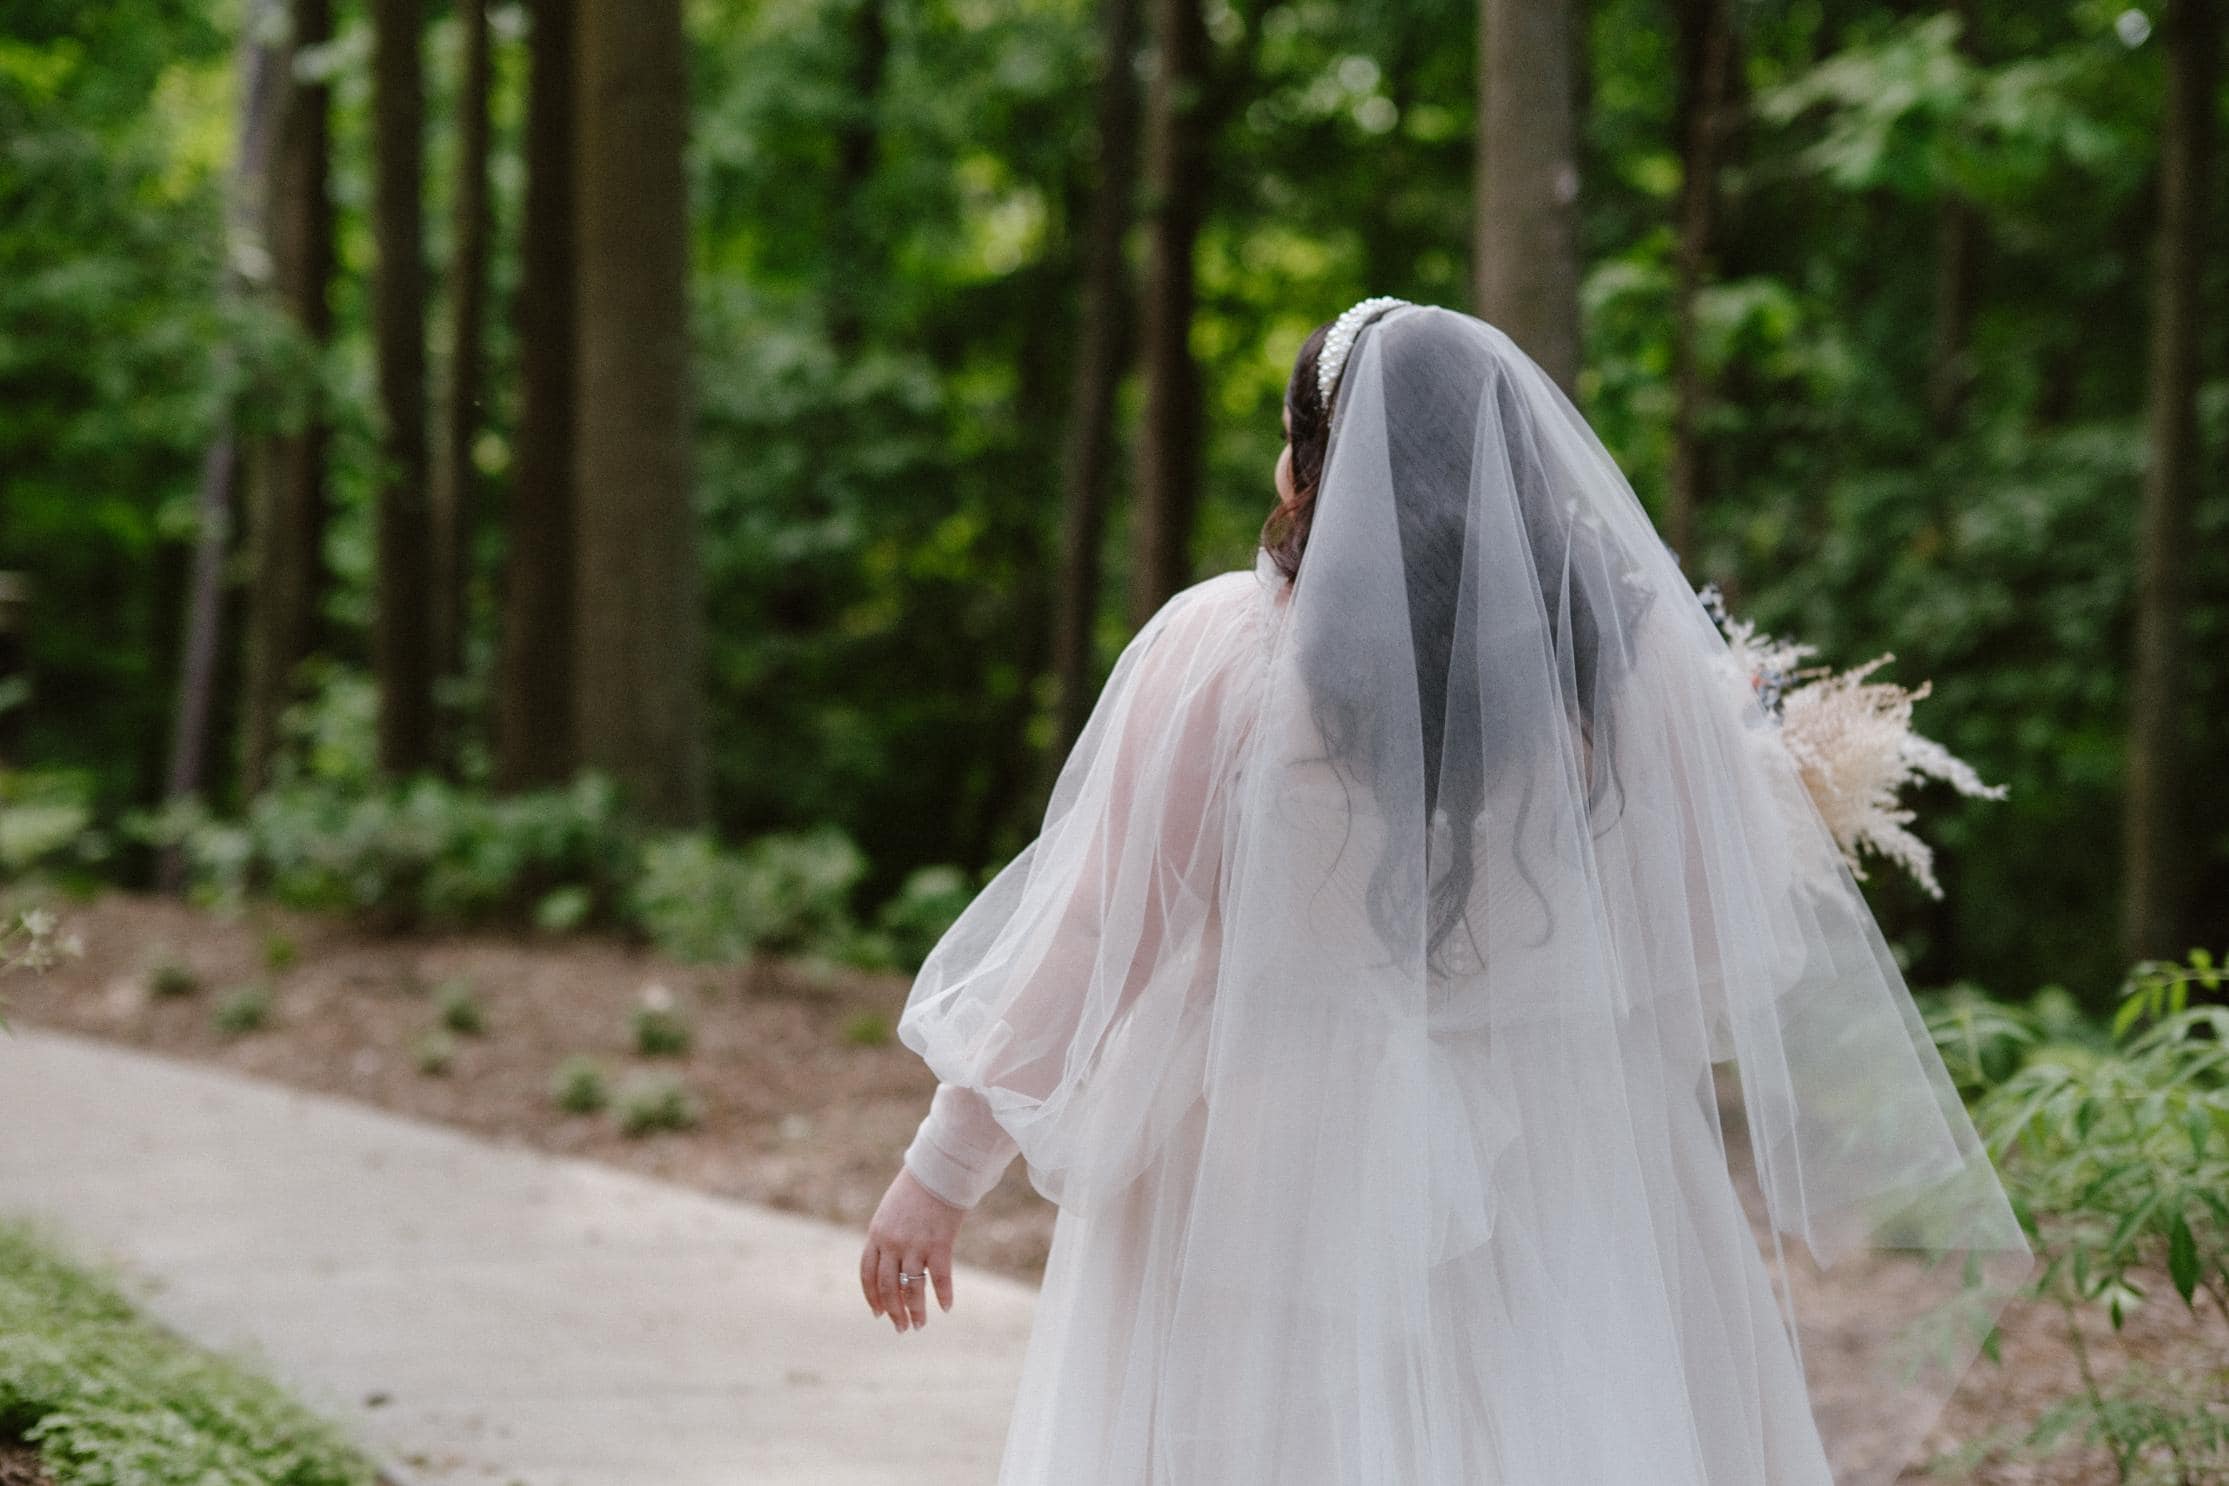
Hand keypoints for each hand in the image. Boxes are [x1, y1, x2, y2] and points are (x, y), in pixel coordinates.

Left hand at [859, 1165, 964, 1331]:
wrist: (938, 1169)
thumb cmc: (916, 1188)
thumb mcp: (891, 1212)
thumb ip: (887, 1236)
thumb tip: (892, 1264)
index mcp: (876, 1234)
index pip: (867, 1274)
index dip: (872, 1297)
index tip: (878, 1313)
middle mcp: (892, 1243)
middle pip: (888, 1287)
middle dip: (894, 1311)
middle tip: (901, 1328)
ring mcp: (915, 1244)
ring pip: (911, 1288)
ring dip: (915, 1311)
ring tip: (920, 1325)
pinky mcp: (939, 1243)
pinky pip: (940, 1278)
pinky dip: (944, 1295)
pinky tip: (946, 1307)